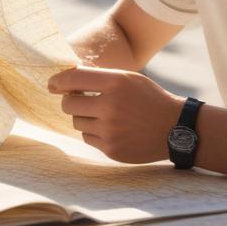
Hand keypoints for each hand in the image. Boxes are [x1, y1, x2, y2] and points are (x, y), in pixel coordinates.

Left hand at [48, 67, 183, 163]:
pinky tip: (109, 127)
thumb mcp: (129, 78)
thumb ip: (100, 77)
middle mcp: (110, 106)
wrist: (174, 128)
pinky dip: (93, 131)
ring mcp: (110, 130)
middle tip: (79, 98)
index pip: (74, 78)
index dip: (58, 81)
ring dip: (83, 116)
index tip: (52, 84)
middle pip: (68, 104)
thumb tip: (67, 78)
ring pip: (76, 122)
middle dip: (70, 100)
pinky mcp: (110, 149)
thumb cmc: (149, 98)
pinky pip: (87, 138)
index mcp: (116, 82)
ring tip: (100, 113)